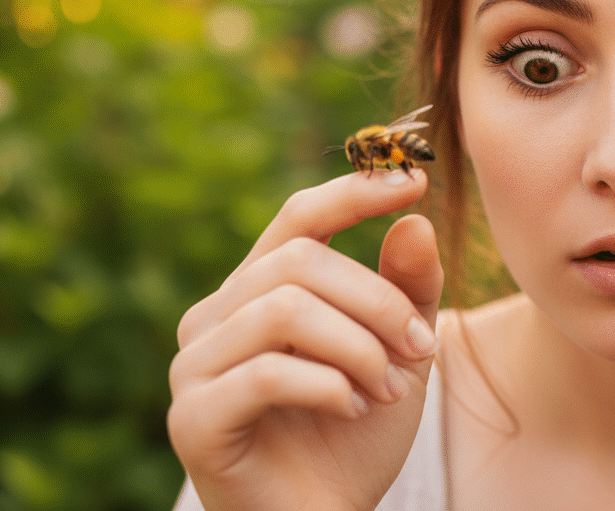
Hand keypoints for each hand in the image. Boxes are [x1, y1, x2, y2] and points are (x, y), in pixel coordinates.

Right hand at [167, 169, 442, 510]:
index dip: (354, 192)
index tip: (416, 181)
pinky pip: (267, 372)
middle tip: (422, 347)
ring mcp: (194, 365)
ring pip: (286, 309)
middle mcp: (214, 316)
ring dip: (359, 347)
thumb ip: (407, 288)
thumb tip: (412, 220)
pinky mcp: (192, 417)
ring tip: (388, 387)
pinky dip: (329, 385)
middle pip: (300, 262)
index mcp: (257, 290)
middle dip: (378, 301)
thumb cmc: (357, 433)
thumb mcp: (399, 351)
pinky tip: (352, 409)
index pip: (298, 217)